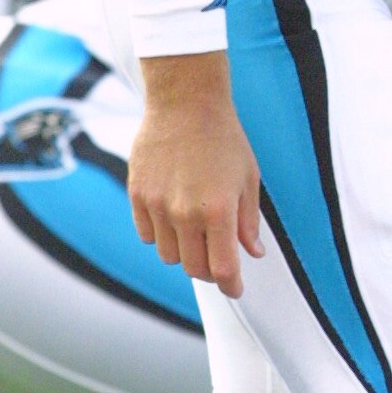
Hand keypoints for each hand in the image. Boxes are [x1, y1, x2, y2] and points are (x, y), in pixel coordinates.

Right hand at [128, 55, 262, 297]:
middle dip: (210, 270)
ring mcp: (158, 205)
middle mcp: (186, 213)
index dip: (231, 286)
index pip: (223, 269)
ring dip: (184, 251)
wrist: (185, 102)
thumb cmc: (223, 137)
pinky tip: (173, 215)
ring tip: (195, 228)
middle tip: (218, 258)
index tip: (235, 290)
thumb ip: (248, 220)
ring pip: (169, 255)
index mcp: (219, 210)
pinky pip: (147, 235)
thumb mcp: (248, 177)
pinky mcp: (137, 195)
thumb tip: (253, 252)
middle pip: (194, 268)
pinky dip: (161, 234)